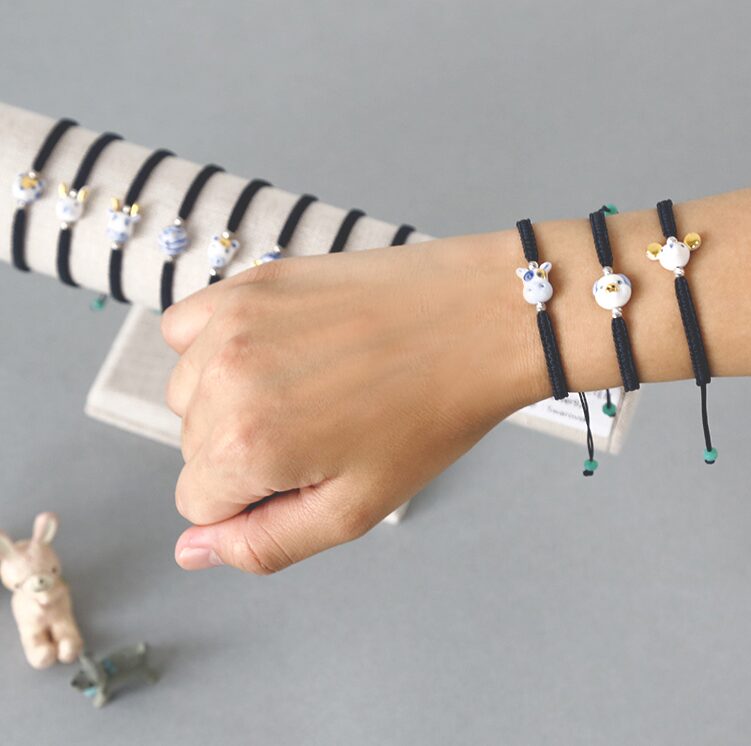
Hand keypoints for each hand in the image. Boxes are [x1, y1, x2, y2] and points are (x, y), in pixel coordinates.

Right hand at [162, 235, 528, 573]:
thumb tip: (191, 551)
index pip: (196, 501)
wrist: (477, 320)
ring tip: (304, 387)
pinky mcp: (248, 283)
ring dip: (229, 402)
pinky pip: (186, 330)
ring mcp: (233, 321)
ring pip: (188, 393)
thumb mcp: (355, 508)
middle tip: (320, 428)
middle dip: (244, 453)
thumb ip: (264, 542)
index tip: (306, 471)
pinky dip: (212, 350)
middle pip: (193, 447)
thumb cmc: (428, 416)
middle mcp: (224, 378)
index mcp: (249, 444)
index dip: (251, 499)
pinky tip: (270, 352)